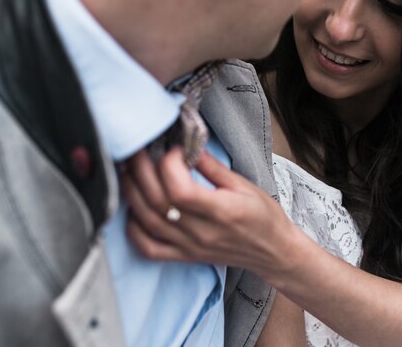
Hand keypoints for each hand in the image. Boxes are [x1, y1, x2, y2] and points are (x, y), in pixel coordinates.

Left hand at [120, 148, 299, 280]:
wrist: (273, 252)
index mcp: (221, 212)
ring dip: (131, 193)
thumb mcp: (244, 185)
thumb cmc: (263, 216)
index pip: (181, 191)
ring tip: (127, 169)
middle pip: (158, 202)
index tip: (173, 149)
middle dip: (141, 171)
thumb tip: (188, 144)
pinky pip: (149, 248)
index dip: (169, 166)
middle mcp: (202, 233)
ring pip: (148, 221)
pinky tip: (132, 207)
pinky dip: (133, 228)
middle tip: (137, 149)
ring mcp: (190, 247)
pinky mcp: (185, 256)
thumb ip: (212, 167)